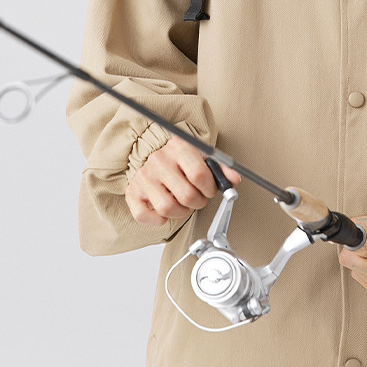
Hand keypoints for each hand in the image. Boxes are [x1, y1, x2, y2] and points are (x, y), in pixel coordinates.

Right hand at [125, 136, 240, 225]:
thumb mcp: (202, 154)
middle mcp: (159, 161)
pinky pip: (144, 215)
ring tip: (183, 203)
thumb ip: (221, 167)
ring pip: (167, 208)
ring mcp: (144, 177)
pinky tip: (164, 210)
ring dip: (181, 212)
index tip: (210, 189)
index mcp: (179, 148)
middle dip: (198, 202)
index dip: (210, 188)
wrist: (150, 148)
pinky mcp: (132, 192)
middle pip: (186, 195)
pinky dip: (157, 219)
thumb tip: (234, 180)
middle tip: (198, 198)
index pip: (199, 175)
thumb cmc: (179, 156)